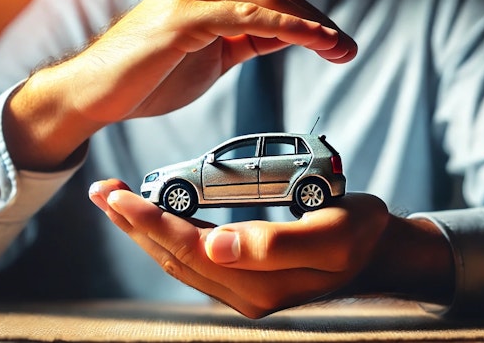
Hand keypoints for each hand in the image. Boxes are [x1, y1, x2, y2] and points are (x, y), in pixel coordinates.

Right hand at [4, 0, 356, 169]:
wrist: (95, 95)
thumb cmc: (147, 78)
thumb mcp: (211, 58)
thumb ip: (245, 41)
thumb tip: (287, 35)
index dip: (308, 18)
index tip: (335, 44)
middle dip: (318, 21)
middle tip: (346, 48)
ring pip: (267, 1)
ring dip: (312, 25)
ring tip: (339, 48)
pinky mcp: (183, 16)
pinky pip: (248, 18)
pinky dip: (288, 29)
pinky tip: (314, 40)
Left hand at [89, 179, 391, 318]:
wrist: (380, 256)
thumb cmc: (360, 236)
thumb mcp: (330, 236)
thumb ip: (275, 245)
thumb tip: (217, 246)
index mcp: (261, 283)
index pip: (191, 250)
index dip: (152, 223)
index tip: (120, 196)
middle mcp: (246, 293)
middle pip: (175, 257)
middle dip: (135, 224)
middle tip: (102, 191)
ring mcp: (244, 290)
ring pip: (180, 260)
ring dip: (145, 231)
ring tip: (117, 201)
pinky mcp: (246, 280)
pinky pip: (195, 260)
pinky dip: (168, 236)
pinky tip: (155, 219)